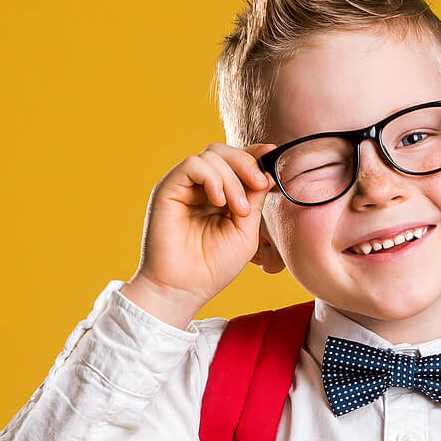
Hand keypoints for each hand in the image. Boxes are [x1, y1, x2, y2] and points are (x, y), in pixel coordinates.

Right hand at [122, 141, 277, 327]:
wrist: (185, 289)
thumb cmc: (214, 266)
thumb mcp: (246, 231)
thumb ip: (254, 201)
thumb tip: (266, 172)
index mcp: (220, 195)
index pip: (236, 161)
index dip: (254, 155)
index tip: (273, 154)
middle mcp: (200, 187)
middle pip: (223, 151)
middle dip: (247, 163)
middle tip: (260, 185)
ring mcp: (184, 187)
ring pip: (211, 155)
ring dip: (232, 178)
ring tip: (238, 210)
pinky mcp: (168, 190)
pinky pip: (193, 165)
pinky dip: (212, 177)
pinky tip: (219, 202)